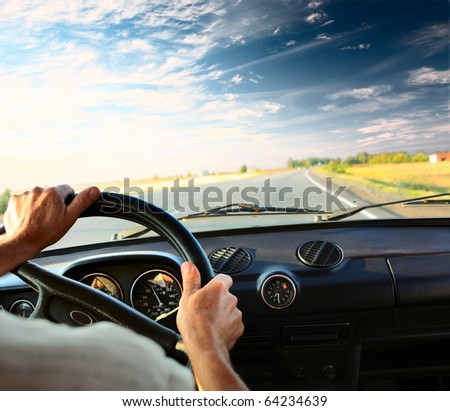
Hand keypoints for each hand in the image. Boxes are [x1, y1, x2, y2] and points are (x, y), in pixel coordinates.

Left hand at [0, 185, 99, 273]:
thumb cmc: (46, 232)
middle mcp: (38, 190)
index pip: (67, 189)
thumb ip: (82, 201)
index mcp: (53, 193)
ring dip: (40, 205)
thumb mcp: (69, 218)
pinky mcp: (15, 200)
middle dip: (53, 203)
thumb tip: (95, 190)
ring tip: (39, 219)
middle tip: (52, 217)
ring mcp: (25, 195)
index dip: (68, 201)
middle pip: (51, 193)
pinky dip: (28, 208)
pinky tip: (29, 218)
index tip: (63, 211)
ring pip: (38, 197)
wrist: (22, 242)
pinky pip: (25, 200)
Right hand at [177, 262, 246, 389]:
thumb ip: (190, 279)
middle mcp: (231, 299)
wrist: (205, 347)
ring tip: (208, 322)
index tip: (209, 289)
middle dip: (217, 301)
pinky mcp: (239, 328)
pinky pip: (233, 323)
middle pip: (226, 295)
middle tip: (204, 309)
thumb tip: (189, 265)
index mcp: (218, 288)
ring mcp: (236, 314)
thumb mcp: (187, 297)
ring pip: (229, 310)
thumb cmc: (194, 323)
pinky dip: (226, 326)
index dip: (216, 283)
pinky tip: (214, 331)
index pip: (224, 278)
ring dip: (222, 314)